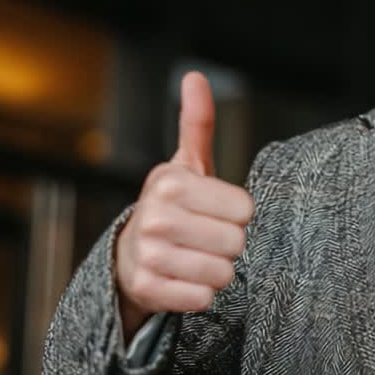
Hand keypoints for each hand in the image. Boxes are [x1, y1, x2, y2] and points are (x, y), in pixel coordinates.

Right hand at [115, 71, 254, 338]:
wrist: (130, 253)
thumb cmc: (173, 205)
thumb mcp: (186, 163)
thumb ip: (197, 121)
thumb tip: (195, 76)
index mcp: (171, 182)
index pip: (244, 209)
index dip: (237, 213)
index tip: (216, 210)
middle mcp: (156, 217)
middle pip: (236, 242)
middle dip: (229, 243)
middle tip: (206, 236)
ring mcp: (149, 255)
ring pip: (222, 273)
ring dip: (216, 269)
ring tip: (195, 256)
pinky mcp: (147, 290)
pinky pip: (203, 298)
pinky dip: (201, 293)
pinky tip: (184, 278)